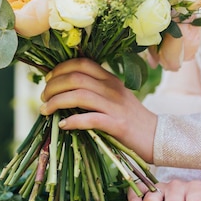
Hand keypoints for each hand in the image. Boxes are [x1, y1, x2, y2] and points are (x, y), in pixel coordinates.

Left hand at [39, 58, 157, 162]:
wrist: (157, 137)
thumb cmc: (130, 119)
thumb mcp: (114, 97)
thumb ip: (94, 90)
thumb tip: (63, 90)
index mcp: (110, 79)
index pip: (82, 63)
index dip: (60, 69)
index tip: (47, 79)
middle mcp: (112, 88)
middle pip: (76, 78)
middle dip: (53, 86)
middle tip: (43, 97)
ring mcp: (115, 106)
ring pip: (79, 96)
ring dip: (56, 102)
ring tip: (45, 110)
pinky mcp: (117, 125)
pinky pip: (90, 119)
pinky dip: (73, 121)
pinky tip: (63, 125)